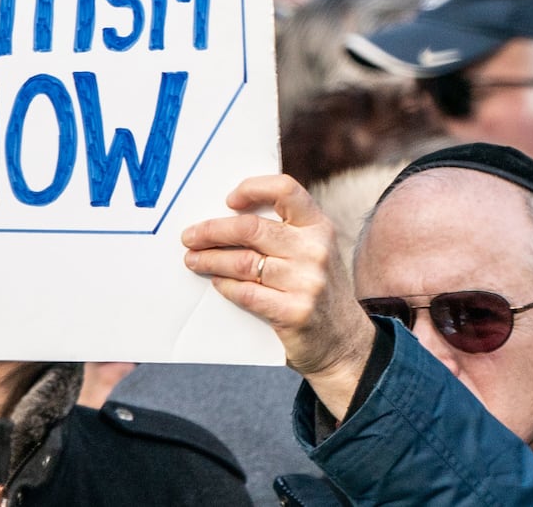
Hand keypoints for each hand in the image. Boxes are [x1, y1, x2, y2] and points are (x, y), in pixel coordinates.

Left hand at [182, 175, 375, 417]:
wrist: (343, 343)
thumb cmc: (315, 289)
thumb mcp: (312, 251)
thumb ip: (283, 232)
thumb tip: (224, 219)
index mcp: (318, 227)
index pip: (285, 190)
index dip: (252, 188)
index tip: (228, 201)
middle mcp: (315, 250)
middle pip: (251, 228)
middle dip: (211, 231)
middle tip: (189, 237)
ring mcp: (307, 282)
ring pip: (243, 262)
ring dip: (210, 260)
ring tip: (193, 260)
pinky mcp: (295, 312)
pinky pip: (246, 292)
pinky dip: (225, 286)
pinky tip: (217, 282)